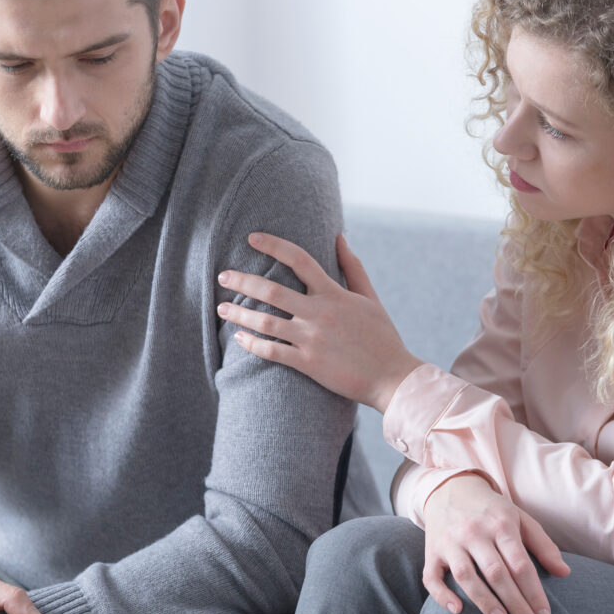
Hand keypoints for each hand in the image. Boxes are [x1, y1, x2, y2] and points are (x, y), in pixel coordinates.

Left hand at [216, 232, 422, 411]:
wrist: (393, 377)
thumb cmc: (382, 336)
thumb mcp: (370, 297)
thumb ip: (352, 267)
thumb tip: (339, 237)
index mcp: (333, 293)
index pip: (299, 259)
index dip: (273, 245)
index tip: (252, 238)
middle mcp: (319, 313)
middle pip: (271, 290)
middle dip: (242, 281)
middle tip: (223, 276)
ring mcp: (312, 339)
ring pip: (265, 321)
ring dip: (239, 313)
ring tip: (221, 308)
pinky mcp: (308, 363)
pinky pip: (272, 352)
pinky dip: (252, 344)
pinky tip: (238, 337)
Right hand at [421, 474, 570, 613]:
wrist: (450, 488)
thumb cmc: (491, 510)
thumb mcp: (520, 518)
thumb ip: (543, 545)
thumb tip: (564, 573)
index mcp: (500, 524)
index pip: (520, 564)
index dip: (534, 592)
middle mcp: (473, 532)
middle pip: (496, 573)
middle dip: (514, 602)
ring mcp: (450, 542)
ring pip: (465, 575)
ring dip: (483, 600)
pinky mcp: (432, 551)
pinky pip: (431, 577)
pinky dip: (442, 595)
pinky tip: (457, 610)